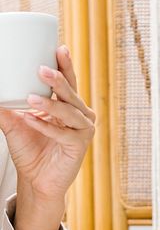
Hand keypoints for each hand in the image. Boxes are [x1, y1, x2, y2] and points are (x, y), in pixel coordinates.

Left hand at [0, 45, 94, 206]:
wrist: (36, 180)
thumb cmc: (29, 150)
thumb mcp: (14, 122)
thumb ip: (5, 105)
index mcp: (67, 106)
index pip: (69, 81)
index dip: (66, 65)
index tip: (59, 48)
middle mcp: (79, 116)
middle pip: (71, 93)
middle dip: (58, 79)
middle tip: (42, 68)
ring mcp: (82, 131)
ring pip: (70, 112)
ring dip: (51, 104)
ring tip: (31, 98)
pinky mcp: (80, 147)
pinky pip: (64, 134)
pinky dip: (47, 127)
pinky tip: (32, 120)